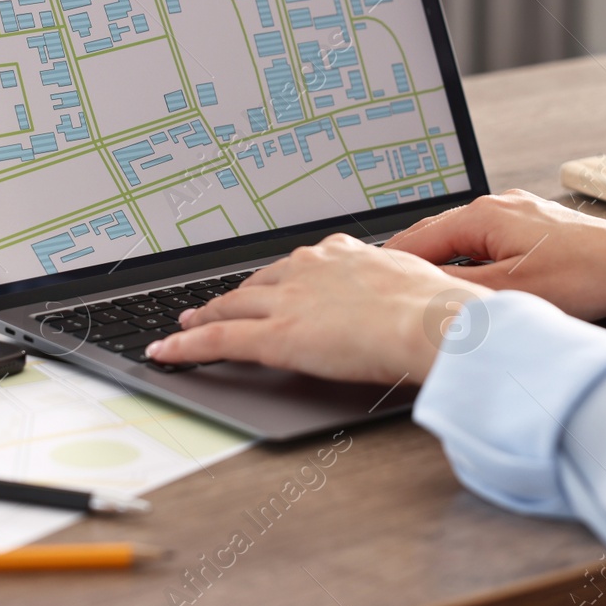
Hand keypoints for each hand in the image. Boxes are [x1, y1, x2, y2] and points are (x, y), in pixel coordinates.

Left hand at [145, 234, 491, 383]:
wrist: (435, 322)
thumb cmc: (439, 310)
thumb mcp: (415, 283)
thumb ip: (395, 289)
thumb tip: (405, 300)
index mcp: (343, 254)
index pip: (297, 265)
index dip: (276, 279)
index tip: (270, 284)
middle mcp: (309, 268)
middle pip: (257, 282)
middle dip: (232, 295)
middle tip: (210, 305)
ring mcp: (288, 301)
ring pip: (231, 307)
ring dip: (204, 317)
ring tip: (186, 325)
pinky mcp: (276, 336)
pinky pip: (218, 341)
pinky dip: (186, 346)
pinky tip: (166, 351)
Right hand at [384, 190, 605, 332]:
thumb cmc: (585, 276)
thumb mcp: (508, 292)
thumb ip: (456, 290)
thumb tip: (415, 293)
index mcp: (483, 215)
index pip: (417, 239)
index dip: (389, 264)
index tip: (366, 281)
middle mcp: (498, 205)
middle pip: (439, 236)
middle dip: (414, 263)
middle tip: (387, 289)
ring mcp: (520, 214)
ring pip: (466, 240)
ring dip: (447, 264)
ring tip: (428, 292)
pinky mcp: (539, 227)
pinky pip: (491, 242)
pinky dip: (474, 262)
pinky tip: (475, 284)